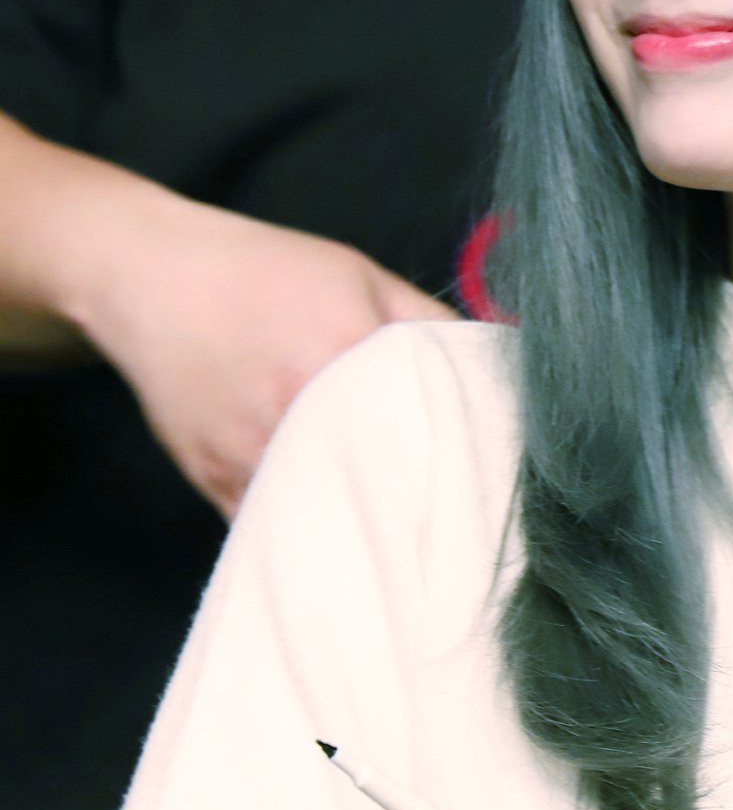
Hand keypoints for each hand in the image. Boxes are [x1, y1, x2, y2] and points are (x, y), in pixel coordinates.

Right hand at [83, 193, 453, 516]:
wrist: (152, 279)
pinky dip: (311, 528)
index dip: (462, 461)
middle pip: (385, 486)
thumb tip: (503, 363)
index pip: (429, 429)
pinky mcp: (217, 482)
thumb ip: (433, 326)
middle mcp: (300, 412)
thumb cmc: (267, 273)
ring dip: (366, 526)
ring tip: (404, 537)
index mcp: (346, 354)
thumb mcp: (363, 278)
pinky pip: (279, 527)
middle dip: (422, 505)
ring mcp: (254, 455)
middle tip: (458, 527)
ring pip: (332, 516)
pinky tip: (340, 530)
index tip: (489, 485)